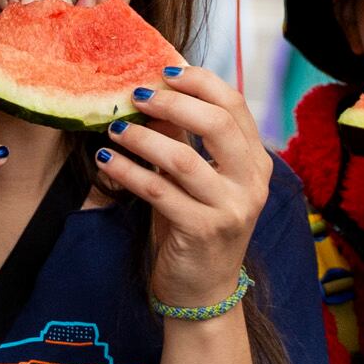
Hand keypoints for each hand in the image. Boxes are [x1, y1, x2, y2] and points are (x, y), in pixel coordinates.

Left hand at [97, 65, 272, 310]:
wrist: (203, 292)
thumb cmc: (195, 226)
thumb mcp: (195, 178)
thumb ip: (183, 138)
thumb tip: (155, 92)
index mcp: (255, 161)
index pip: (235, 105)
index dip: (200, 81)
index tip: (165, 71)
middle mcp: (251, 182)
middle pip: (218, 123)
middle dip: (172, 103)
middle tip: (137, 95)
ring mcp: (230, 209)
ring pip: (184, 159)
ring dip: (143, 138)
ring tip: (115, 128)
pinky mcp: (203, 232)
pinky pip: (159, 192)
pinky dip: (128, 171)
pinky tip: (107, 160)